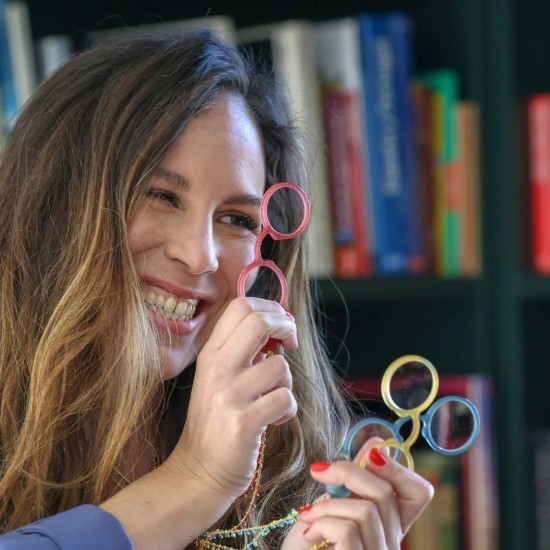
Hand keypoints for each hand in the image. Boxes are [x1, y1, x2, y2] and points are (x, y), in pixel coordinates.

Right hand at [165, 296, 297, 502]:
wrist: (199, 471)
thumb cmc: (216, 420)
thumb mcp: (218, 377)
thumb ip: (241, 350)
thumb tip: (277, 324)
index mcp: (210, 353)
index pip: (240, 306)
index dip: (270, 307)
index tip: (282, 324)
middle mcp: (216, 368)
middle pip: (259, 321)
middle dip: (286, 326)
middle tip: (291, 342)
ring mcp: (229, 394)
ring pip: (280, 366)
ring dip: (286, 382)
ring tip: (272, 398)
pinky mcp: (244, 421)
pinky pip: (286, 399)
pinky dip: (288, 410)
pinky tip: (273, 420)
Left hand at [282, 438, 433, 549]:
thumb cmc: (311, 540)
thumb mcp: (334, 503)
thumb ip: (356, 480)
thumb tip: (378, 443)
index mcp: (390, 526)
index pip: (419, 492)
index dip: (398, 468)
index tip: (367, 456)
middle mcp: (392, 545)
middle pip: (386, 493)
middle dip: (347, 472)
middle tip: (317, 471)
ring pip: (367, 511)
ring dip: (327, 505)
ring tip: (308, 514)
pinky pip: (348, 531)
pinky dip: (323, 523)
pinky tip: (310, 533)